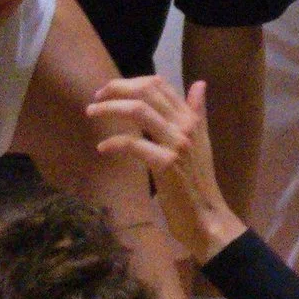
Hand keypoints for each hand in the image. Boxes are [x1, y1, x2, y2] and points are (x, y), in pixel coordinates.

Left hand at [90, 73, 236, 263]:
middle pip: (146, 92)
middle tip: (95, 99)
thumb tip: (200, 83)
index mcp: (191, 118)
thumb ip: (197, 112)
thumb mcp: (200, 142)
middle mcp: (185, 125)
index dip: (131, 82)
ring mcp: (177, 144)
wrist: (207, 216)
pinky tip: (102, 148)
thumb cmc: (198, 182)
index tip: (109, 91)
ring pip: (139, 111)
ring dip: (110, 108)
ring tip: (92, 113)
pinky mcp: (166, 164)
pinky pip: (134, 144)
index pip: (159, 85)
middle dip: (116, 89)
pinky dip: (114, 142)